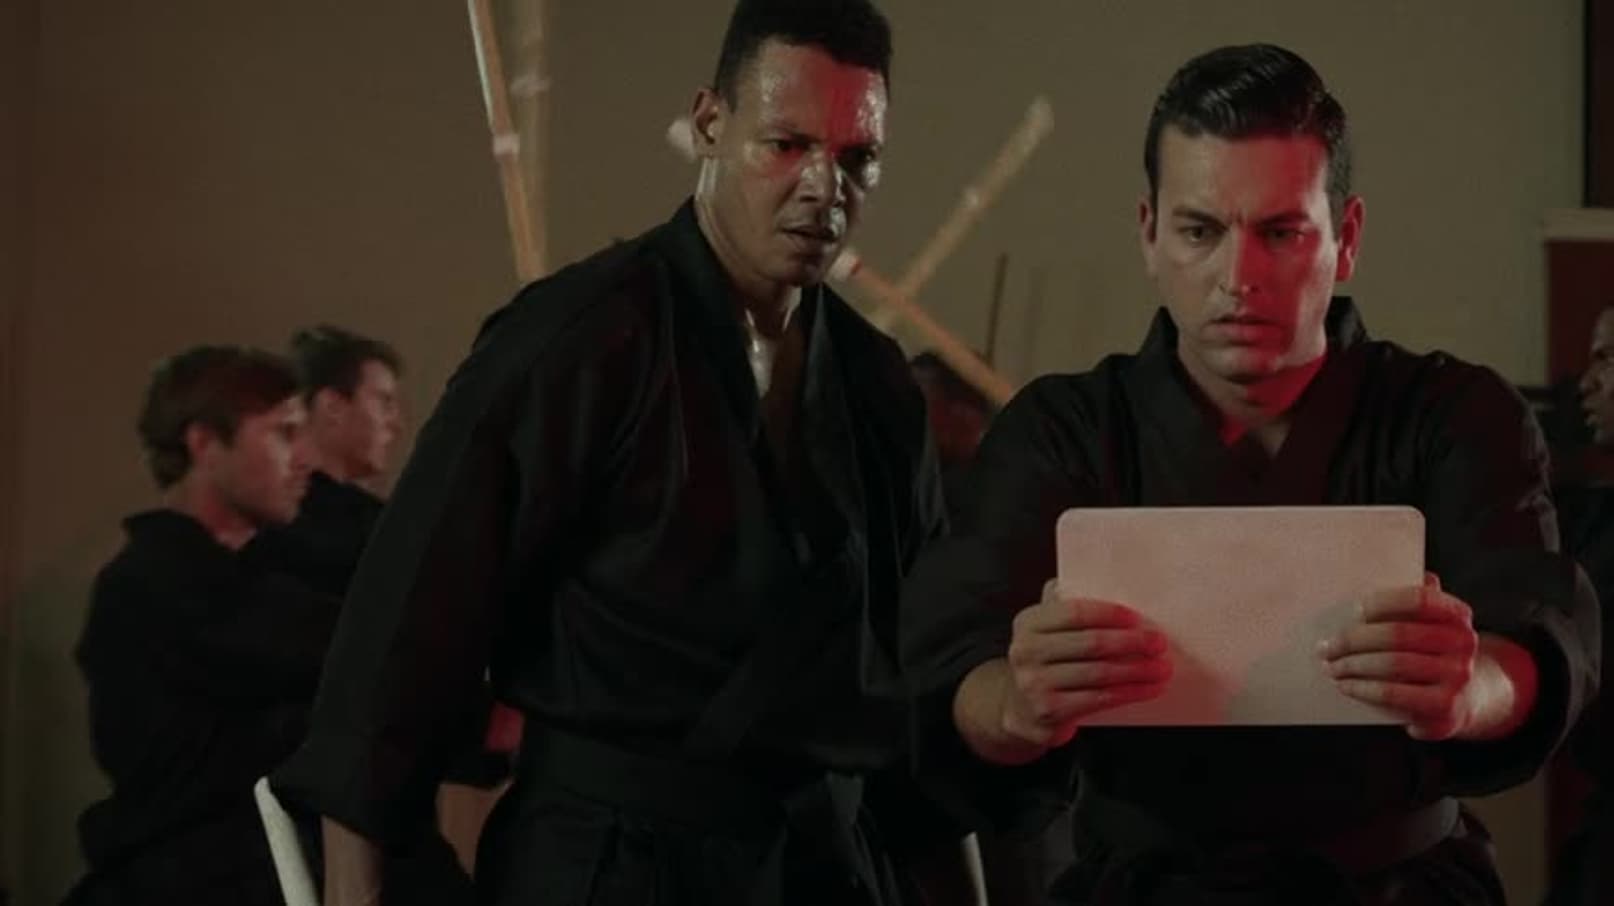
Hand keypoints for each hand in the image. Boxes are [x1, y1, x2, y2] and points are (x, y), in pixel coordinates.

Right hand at [1000, 580, 1171, 747]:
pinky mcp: (1049, 710)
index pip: (1074, 612)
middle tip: (1158, 643)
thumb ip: (1067, 609)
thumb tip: (1112, 586)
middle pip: (1091, 642)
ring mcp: (1034, 682)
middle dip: (1131, 642)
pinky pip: (1100, 698)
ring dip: (1138, 670)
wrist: (1022, 711)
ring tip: (1162, 668)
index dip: (1110, 614)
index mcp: (1028, 622)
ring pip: (1100, 673)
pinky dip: (1130, 692)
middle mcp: (1025, 651)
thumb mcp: (1047, 632)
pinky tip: (1149, 689)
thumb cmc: (1046, 664)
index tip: (1138, 618)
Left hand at [1318, 574, 1478, 739]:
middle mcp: (1464, 643)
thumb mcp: (1427, 624)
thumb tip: (1376, 573)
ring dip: (1352, 665)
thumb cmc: (1432, 653)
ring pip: (1392, 664)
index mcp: (1457, 614)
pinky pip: (1393, 694)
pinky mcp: (1445, 707)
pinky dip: (1363, 689)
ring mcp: (1458, 676)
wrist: (1466, 697)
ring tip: (1331, 666)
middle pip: (1398, 634)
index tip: (1355, 610)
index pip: (1419, 599)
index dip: (1383, 602)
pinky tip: (1346, 685)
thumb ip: (1408, 602)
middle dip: (1353, 640)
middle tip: (1326, 646)